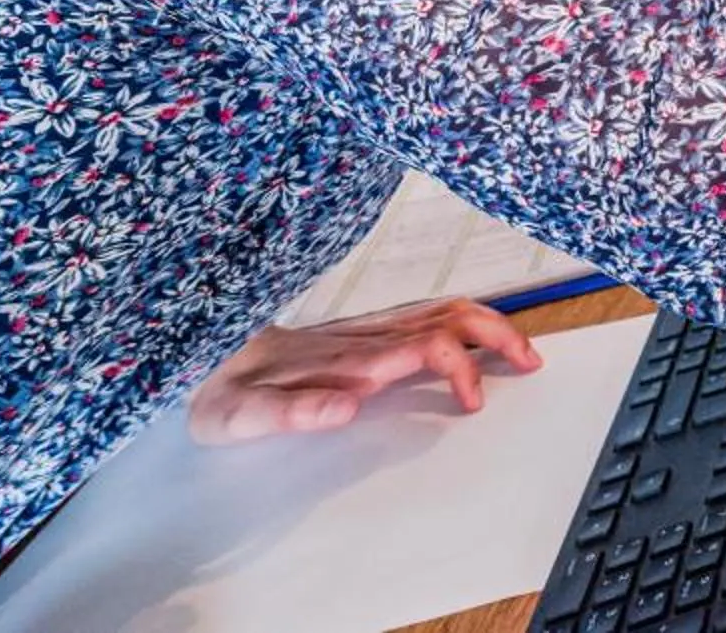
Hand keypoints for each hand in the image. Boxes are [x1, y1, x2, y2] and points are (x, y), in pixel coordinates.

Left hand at [187, 297, 543, 443]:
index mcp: (344, 357)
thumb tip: (351, 404)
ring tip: (522, 349)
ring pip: (442, 308)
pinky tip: (479, 337)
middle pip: (448, 315)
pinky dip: (466, 320)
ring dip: (490, 323)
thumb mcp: (237, 417)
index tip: (473, 403)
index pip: (425, 345)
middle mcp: (361, 336)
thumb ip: (291, 411)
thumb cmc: (217, 393)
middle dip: (498, 334)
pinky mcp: (361, 330)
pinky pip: (426, 313)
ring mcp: (363, 328)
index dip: (461, 368)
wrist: (195, 355)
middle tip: (530, 362)